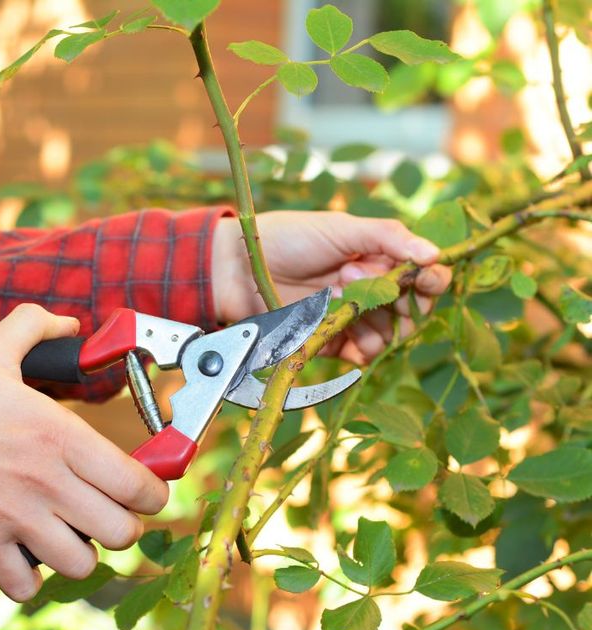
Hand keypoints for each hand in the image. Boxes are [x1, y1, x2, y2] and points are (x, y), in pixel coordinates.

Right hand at [0, 304, 168, 601]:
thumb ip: (36, 327)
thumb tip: (70, 323)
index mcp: (60, 434)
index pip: (138, 484)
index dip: (154, 494)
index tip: (147, 492)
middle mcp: (46, 481)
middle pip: (121, 532)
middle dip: (123, 526)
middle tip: (108, 513)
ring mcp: (15, 518)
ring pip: (82, 565)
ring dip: (81, 554)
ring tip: (69, 534)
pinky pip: (27, 587)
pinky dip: (32, 578)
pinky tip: (26, 554)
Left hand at [212, 211, 451, 363]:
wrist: (241, 267)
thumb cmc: (290, 238)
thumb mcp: (342, 228)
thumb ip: (389, 237)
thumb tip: (436, 254)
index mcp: (379, 259)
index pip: (422, 276)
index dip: (431, 280)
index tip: (428, 279)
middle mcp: (371, 290)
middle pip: (411, 311)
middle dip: (399, 301)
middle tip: (358, 278)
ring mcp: (352, 318)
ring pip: (389, 335)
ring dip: (374, 319)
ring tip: (338, 292)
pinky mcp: (332, 341)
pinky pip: (363, 354)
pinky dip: (362, 347)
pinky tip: (344, 329)